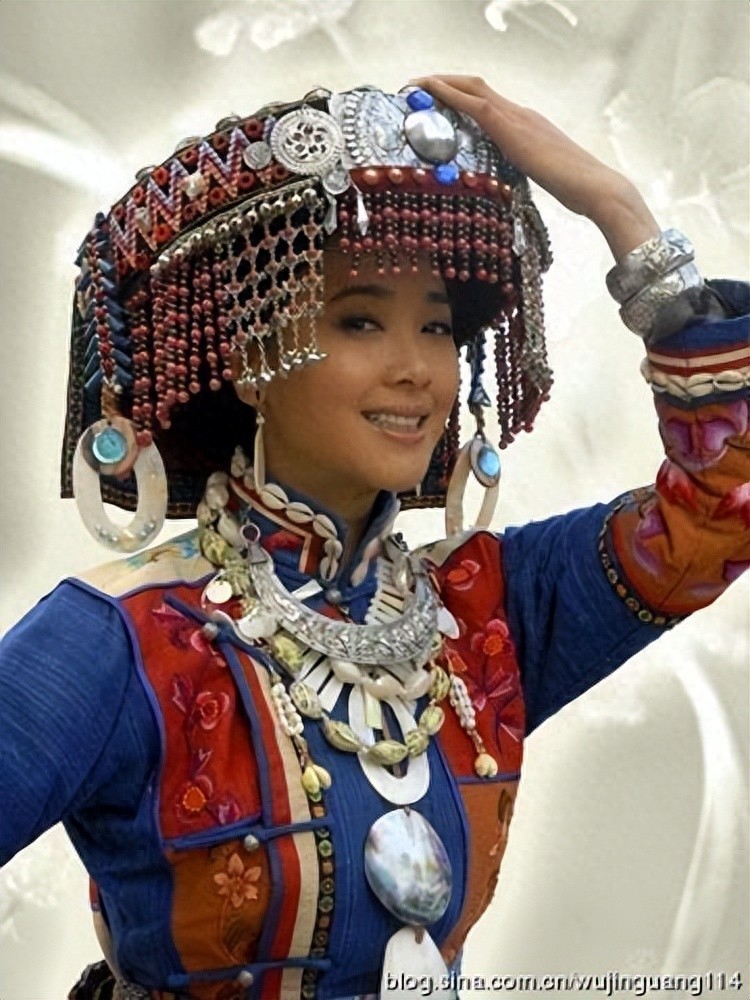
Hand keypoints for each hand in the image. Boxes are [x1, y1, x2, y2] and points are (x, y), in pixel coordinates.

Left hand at [411, 75, 659, 258]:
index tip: (435, 100)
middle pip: (475, 86)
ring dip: (440, 83)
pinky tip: (429, 93)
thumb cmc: (574, 190)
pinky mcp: (513, 128)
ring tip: (413, 87)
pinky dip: (449, 94)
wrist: (595, 187)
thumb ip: (518, 174)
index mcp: (527, 125)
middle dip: (444, 82)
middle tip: (415, 87)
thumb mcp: (537, 179)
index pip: (487, 101)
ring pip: (472, 87)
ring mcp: (518, 118)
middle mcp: (521, 114)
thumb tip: (501, 187)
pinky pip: (475, 104)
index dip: (460, 95)